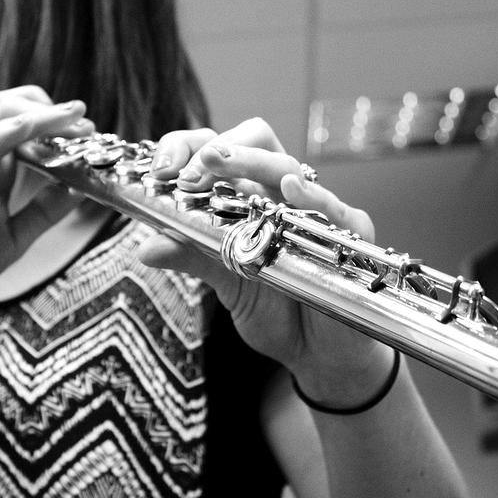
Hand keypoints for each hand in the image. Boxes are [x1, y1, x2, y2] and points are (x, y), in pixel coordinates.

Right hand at [0, 86, 92, 319]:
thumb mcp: (14, 238)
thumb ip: (44, 212)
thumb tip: (81, 190)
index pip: (33, 130)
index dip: (64, 127)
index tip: (93, 134)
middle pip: (18, 110)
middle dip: (56, 112)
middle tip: (86, 125)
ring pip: (0, 117)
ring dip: (39, 115)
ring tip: (70, 120)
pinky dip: (2, 134)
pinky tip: (27, 128)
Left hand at [138, 118, 394, 403]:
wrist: (319, 356)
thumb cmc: (277, 309)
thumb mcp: (226, 282)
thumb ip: (191, 257)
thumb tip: (146, 248)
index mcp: (247, 195)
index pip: (219, 151)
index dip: (189, 148)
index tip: (162, 167)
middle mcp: (280, 194)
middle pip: (256, 141)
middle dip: (220, 146)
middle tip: (192, 166)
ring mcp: (316, 210)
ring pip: (287, 167)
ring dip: (250, 162)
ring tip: (217, 162)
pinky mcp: (351, 236)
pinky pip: (335, 208)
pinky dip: (311, 194)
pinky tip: (290, 187)